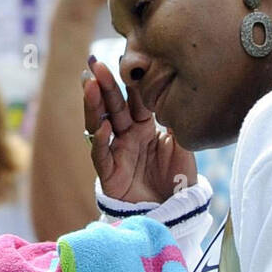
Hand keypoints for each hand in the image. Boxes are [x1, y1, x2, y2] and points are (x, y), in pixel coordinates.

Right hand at [83, 57, 196, 202]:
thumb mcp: (183, 144)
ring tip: (89, 85)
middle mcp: (127, 136)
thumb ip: (177, 119)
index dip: (128, 82)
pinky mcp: (109, 174)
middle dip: (104, 86)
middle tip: (96, 64)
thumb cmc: (179, 178)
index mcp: (144, 126)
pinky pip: (101, 155)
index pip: (133, 99)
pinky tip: (104, 126)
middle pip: (113, 107)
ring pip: (100, 125)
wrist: (176, 211)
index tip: (124, 60)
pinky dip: (101, 141)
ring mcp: (116, 153)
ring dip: (94, 106)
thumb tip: (180, 89)